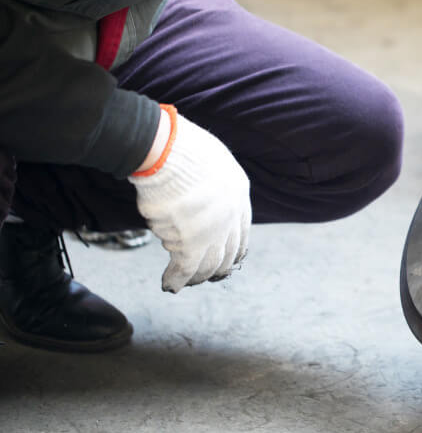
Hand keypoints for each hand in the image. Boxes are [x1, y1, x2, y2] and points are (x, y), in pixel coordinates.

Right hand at [129, 105, 250, 292]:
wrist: (170, 152)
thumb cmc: (183, 148)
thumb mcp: (212, 160)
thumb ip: (213, 181)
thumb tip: (202, 191)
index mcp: (240, 195)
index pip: (242, 233)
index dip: (234, 251)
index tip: (227, 261)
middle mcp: (231, 218)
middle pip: (226, 253)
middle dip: (216, 268)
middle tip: (205, 277)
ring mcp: (213, 232)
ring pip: (207, 265)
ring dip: (196, 277)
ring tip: (185, 283)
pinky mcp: (190, 243)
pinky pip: (184, 269)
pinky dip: (176, 279)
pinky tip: (169, 285)